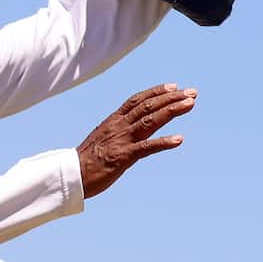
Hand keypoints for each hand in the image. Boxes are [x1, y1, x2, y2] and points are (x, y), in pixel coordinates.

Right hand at [76, 84, 197, 196]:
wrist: (70, 175)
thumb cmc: (87, 160)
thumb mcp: (103, 139)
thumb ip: (117, 131)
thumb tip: (130, 128)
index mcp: (114, 121)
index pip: (137, 100)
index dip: (156, 92)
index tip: (174, 86)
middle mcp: (119, 126)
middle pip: (148, 106)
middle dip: (172, 98)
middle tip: (192, 92)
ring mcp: (121, 140)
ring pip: (150, 120)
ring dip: (172, 111)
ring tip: (190, 104)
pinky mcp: (123, 157)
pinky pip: (146, 148)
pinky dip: (163, 142)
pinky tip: (179, 139)